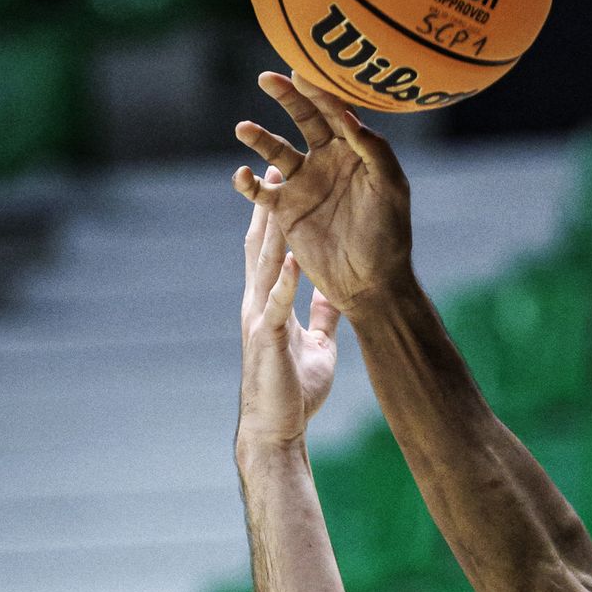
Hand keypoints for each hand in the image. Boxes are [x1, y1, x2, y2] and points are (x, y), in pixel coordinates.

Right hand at [233, 74, 411, 315]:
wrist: (371, 284)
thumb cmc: (389, 237)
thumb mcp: (390, 190)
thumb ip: (374, 150)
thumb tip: (346, 115)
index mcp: (355, 151)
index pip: (335, 111)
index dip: (319, 91)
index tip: (302, 72)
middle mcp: (327, 161)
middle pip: (303, 118)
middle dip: (286, 96)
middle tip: (268, 78)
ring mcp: (304, 184)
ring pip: (276, 150)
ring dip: (259, 137)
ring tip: (243, 129)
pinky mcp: (286, 210)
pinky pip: (260, 190)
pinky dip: (248, 182)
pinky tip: (242, 176)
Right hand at [237, 185, 339, 450]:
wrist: (276, 428)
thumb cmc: (294, 391)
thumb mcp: (317, 345)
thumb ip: (320, 317)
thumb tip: (333, 295)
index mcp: (269, 301)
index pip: (271, 250)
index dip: (277, 214)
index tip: (286, 179)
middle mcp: (258, 301)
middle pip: (261, 243)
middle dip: (268, 203)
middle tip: (274, 162)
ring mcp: (259, 316)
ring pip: (262, 263)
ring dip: (270, 228)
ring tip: (276, 192)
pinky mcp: (267, 337)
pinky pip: (276, 304)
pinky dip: (284, 281)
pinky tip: (291, 257)